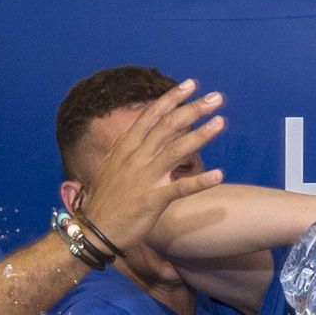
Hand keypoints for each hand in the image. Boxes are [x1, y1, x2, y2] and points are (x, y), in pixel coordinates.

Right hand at [80, 80, 226, 252]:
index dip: (172, 98)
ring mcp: (144, 178)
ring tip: (221, 122)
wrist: (93, 230)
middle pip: (168, 126)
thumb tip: (147, 136)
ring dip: (200, 135)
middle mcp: (136, 157)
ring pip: (176, 150)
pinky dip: (200, 181)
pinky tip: (219, 175)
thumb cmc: (106, 200)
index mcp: (126, 147)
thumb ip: (130, 150)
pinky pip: (180, 189)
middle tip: (216, 98)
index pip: (151, 115)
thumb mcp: (113, 166)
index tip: (190, 84)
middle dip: (193, 109)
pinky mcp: (152, 200)